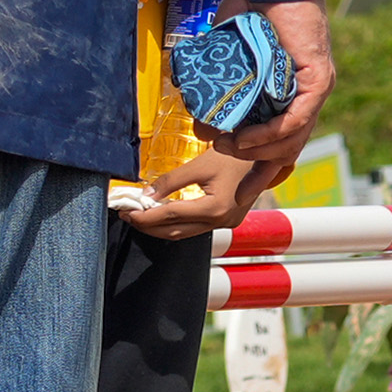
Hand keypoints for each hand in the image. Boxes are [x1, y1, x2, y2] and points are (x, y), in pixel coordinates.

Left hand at [121, 150, 283, 239]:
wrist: (265, 160)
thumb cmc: (235, 158)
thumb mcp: (199, 165)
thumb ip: (171, 180)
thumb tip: (146, 194)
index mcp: (214, 208)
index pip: (171, 215)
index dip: (145, 215)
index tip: (126, 211)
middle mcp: (221, 222)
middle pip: (176, 232)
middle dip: (149, 226)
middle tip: (128, 216)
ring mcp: (226, 224)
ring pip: (186, 233)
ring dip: (162, 228)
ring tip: (142, 218)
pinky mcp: (227, 221)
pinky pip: (197, 228)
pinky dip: (178, 224)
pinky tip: (165, 216)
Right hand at [214, 0, 332, 163]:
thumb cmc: (251, 10)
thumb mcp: (231, 53)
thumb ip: (219, 77)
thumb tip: (192, 101)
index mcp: (290, 93)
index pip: (282, 140)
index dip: (260, 160)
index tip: (233, 166)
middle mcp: (307, 96)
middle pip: (288, 147)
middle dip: (255, 162)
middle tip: (223, 153)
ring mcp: (316, 89)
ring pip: (292, 138)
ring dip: (258, 149)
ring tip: (229, 146)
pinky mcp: (318, 80)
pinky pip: (296, 119)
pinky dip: (270, 133)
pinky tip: (246, 138)